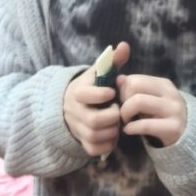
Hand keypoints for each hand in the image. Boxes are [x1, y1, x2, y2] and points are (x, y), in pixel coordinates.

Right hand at [63, 42, 129, 157]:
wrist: (70, 105)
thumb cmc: (91, 87)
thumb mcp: (99, 72)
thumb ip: (112, 61)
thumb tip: (125, 45)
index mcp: (78, 92)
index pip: (86, 96)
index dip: (101, 95)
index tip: (112, 92)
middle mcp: (75, 112)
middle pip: (94, 120)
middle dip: (111, 117)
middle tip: (118, 111)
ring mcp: (77, 128)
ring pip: (95, 135)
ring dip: (111, 131)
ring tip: (117, 123)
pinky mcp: (82, 141)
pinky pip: (94, 149)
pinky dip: (106, 145)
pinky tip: (112, 135)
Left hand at [118, 74, 186, 147]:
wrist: (187, 136)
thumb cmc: (163, 117)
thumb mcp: (152, 99)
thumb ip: (136, 88)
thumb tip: (119, 79)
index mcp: (164, 84)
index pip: (134, 79)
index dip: (124, 91)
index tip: (125, 103)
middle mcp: (170, 94)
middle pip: (134, 86)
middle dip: (123, 100)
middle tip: (125, 112)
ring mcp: (173, 110)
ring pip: (138, 102)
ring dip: (125, 113)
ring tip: (126, 121)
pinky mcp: (173, 128)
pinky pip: (145, 125)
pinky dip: (131, 128)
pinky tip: (128, 130)